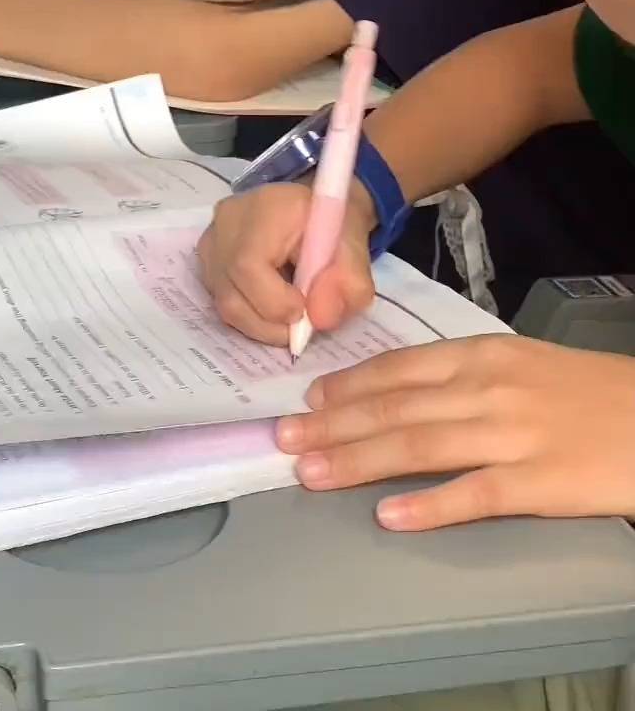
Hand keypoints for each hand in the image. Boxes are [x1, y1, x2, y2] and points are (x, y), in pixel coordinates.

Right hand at [197, 181, 374, 345]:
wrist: (315, 205)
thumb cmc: (334, 221)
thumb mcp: (355, 245)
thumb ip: (348, 280)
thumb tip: (320, 318)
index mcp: (265, 208)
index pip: (247, 265)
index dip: (273, 302)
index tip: (305, 312)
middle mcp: (227, 222)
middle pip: (231, 292)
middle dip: (270, 323)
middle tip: (302, 326)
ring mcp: (212, 241)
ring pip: (223, 302)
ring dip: (260, 324)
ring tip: (290, 317)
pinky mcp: (208, 258)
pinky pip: (221, 299)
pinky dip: (250, 314)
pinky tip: (273, 305)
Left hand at [276, 337, 634, 529]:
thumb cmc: (588, 393)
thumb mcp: (521, 364)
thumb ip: (464, 375)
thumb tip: (401, 391)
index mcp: (483, 356)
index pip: (400, 369)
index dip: (347, 387)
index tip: (307, 401)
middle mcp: (488, 390)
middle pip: (395, 409)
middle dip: (333, 425)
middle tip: (285, 441)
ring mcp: (512, 436)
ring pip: (418, 446)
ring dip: (357, 461)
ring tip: (312, 473)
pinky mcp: (540, 483)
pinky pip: (473, 495)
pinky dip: (428, 506)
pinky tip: (390, 516)